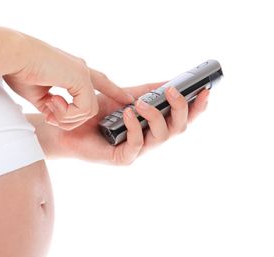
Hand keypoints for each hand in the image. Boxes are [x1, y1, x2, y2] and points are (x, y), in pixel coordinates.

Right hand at [3, 32, 132, 129]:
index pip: (99, 82)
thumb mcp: (36, 94)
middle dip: (74, 120)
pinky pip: (85, 109)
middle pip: (92, 104)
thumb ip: (49, 105)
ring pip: (88, 112)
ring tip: (49, 107)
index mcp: (71, 71)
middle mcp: (81, 70)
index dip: (113, 91)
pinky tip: (53, 103)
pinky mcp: (82, 78)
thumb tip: (54, 116)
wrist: (14, 57)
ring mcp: (83, 73)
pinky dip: (68, 114)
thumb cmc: (19, 70)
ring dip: (66, 118)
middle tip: (50, 117)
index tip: (128, 99)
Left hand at [50, 82, 209, 164]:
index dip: (197, 107)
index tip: (206, 90)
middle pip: (178, 129)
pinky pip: (137, 145)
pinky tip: (127, 113)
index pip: (183, 119)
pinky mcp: (122, 158)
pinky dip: (134, 127)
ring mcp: (137, 151)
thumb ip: (147, 91)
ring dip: (155, 115)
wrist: (68, 125)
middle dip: (180, 109)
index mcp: (153, 126)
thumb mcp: (125, 96)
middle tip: (172, 91)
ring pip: (162, 137)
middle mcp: (149, 140)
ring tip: (140, 102)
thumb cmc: (96, 113)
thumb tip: (170, 80)